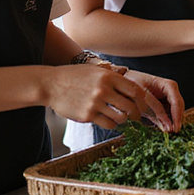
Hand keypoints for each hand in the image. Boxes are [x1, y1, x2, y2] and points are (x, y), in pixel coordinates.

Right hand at [51, 65, 179, 132]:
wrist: (51, 84)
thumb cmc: (74, 76)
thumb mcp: (95, 69)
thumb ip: (112, 75)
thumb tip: (129, 78)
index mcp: (108, 76)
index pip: (135, 90)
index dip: (142, 100)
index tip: (142, 105)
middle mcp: (103, 89)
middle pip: (131, 106)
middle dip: (136, 114)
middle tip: (136, 116)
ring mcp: (95, 103)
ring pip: (121, 118)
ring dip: (124, 120)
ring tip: (121, 118)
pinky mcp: (87, 115)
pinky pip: (108, 124)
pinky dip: (113, 124)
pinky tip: (110, 121)